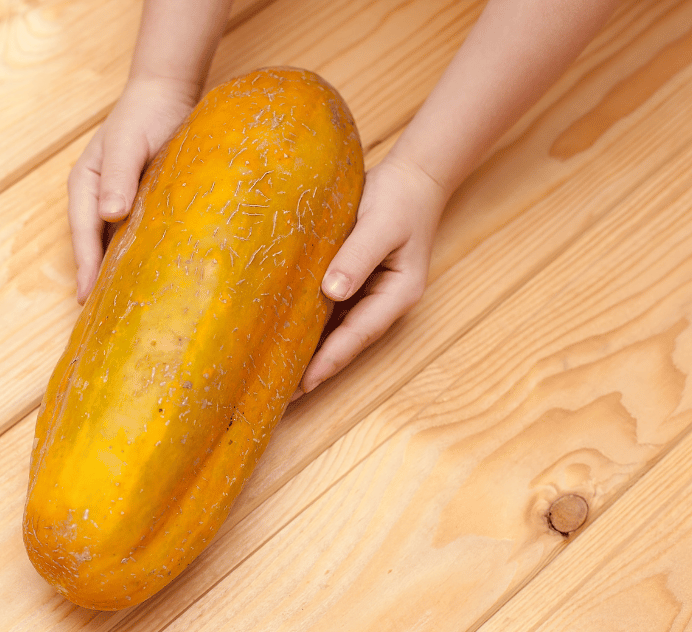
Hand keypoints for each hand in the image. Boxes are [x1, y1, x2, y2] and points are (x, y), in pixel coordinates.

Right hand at [68, 77, 198, 302]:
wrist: (166, 97)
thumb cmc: (143, 116)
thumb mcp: (127, 143)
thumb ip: (119, 177)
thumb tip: (109, 214)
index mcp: (85, 187)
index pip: (84, 233)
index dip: (86, 266)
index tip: (87, 297)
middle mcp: (99, 201)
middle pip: (96, 246)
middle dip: (98, 279)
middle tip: (104, 317)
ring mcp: (120, 206)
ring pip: (116, 245)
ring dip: (119, 273)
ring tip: (126, 307)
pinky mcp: (143, 207)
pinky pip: (138, 238)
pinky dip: (140, 258)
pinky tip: (151, 277)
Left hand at [298, 154, 448, 394]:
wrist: (414, 176)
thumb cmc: (400, 199)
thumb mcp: (380, 225)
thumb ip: (357, 257)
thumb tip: (332, 292)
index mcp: (396, 295)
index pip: (356, 336)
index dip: (328, 361)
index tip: (302, 385)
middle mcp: (383, 301)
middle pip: (345, 342)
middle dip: (315, 368)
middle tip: (280, 396)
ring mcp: (369, 294)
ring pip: (336, 329)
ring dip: (310, 350)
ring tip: (277, 374)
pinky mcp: (354, 281)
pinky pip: (330, 309)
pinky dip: (309, 324)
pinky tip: (284, 334)